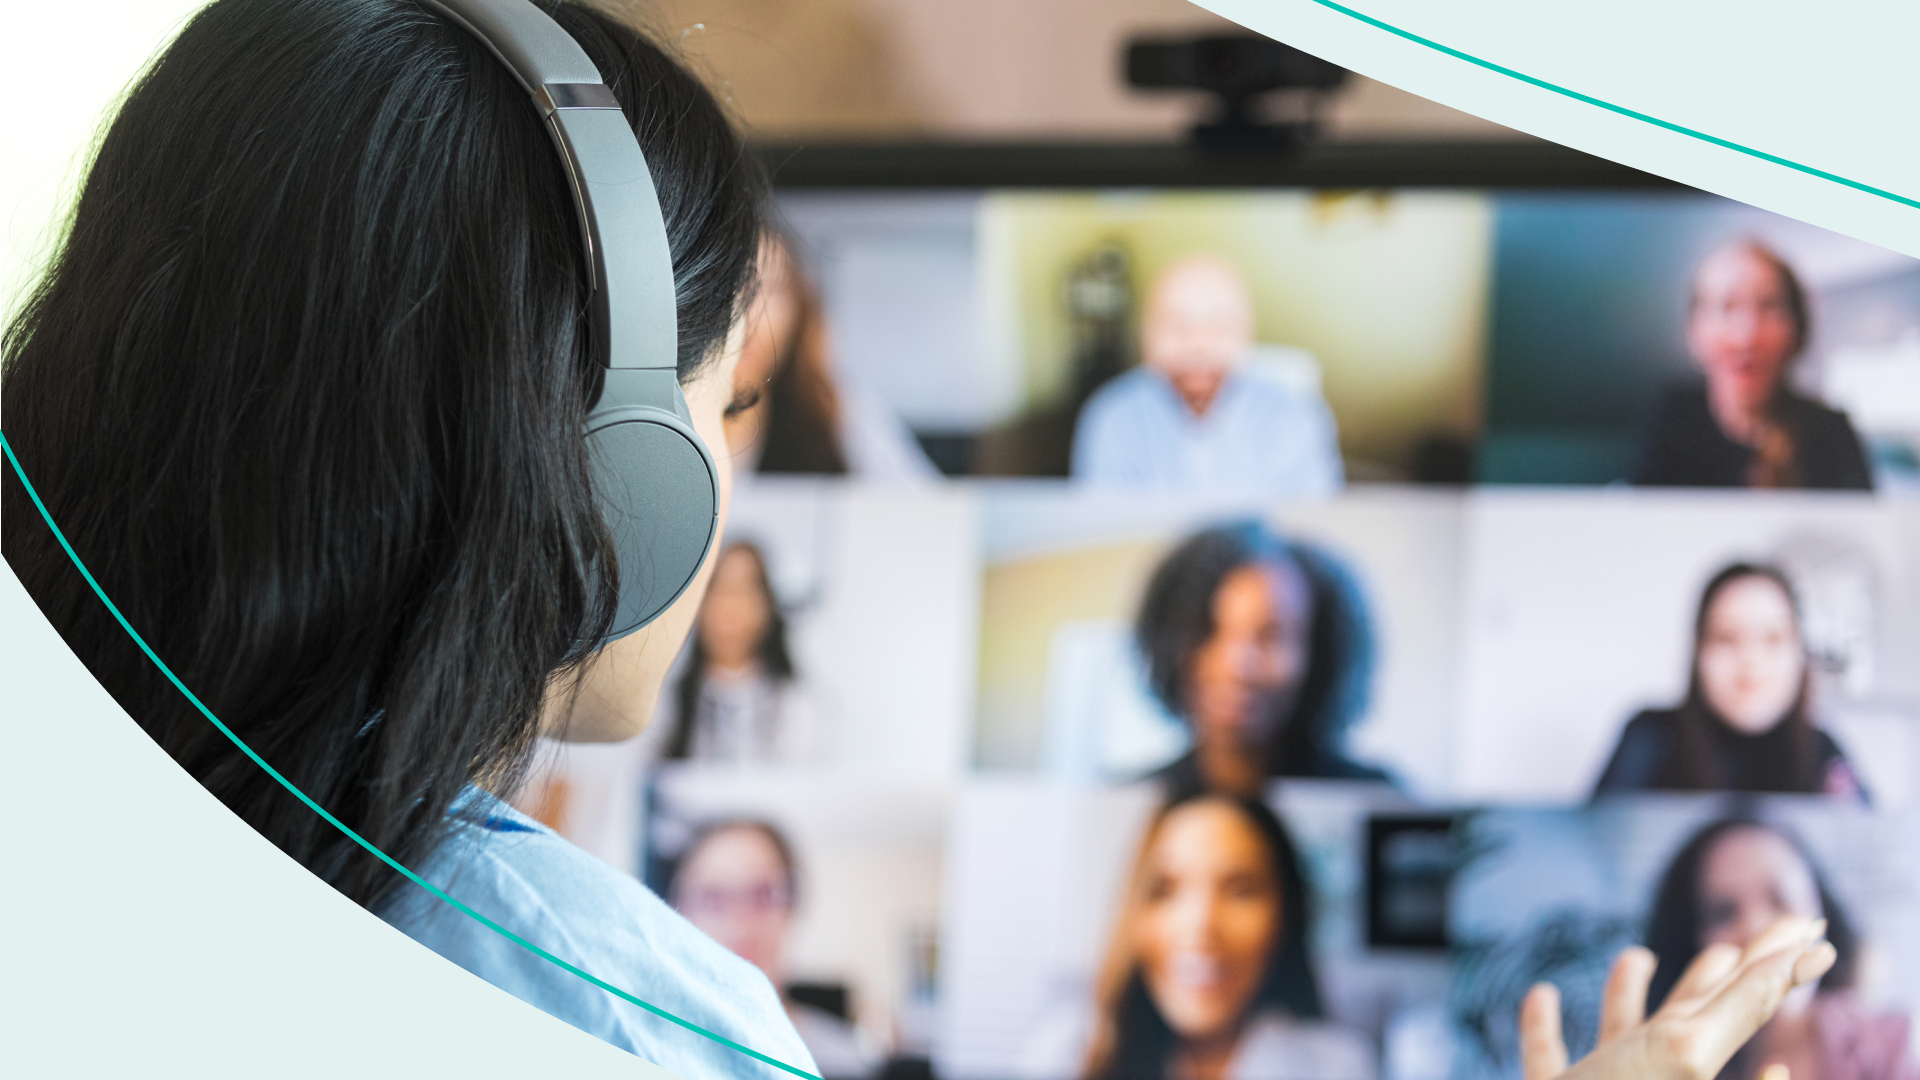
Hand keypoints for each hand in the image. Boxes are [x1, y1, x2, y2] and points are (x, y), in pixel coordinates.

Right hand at [1519, 915, 1836, 1079]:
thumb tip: (1808, 989)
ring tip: (1638, 957)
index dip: (1778, 965)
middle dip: (1716, 973)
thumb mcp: (1682, 1054)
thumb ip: (1738, 1009)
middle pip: (1692, 1012)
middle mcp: (1650, 1069)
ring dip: (1627, 993)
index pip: (1744, 999)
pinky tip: (1542, 995)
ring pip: (1619, 1034)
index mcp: (1686, 1055)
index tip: (1810, 932)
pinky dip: (1542, 1025)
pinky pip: (1548, 1058)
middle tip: (1736, 940)